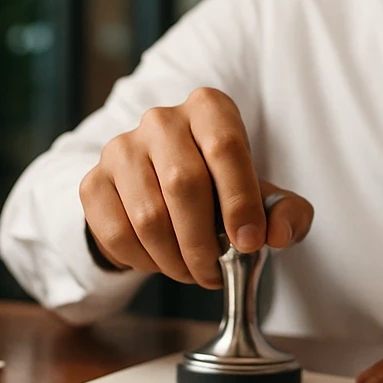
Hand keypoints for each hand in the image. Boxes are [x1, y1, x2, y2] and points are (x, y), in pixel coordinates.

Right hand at [79, 87, 313, 287]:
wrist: (165, 190)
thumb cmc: (225, 191)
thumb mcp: (267, 199)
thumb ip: (289, 213)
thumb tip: (279, 235)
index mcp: (209, 109)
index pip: (226, 147)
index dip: (240, 201)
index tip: (250, 243)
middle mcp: (161, 119)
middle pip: (184, 184)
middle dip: (205, 242)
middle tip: (216, 273)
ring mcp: (121, 148)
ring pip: (148, 215)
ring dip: (175, 259)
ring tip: (193, 272)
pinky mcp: (93, 181)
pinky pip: (117, 233)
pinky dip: (144, 261)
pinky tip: (161, 261)